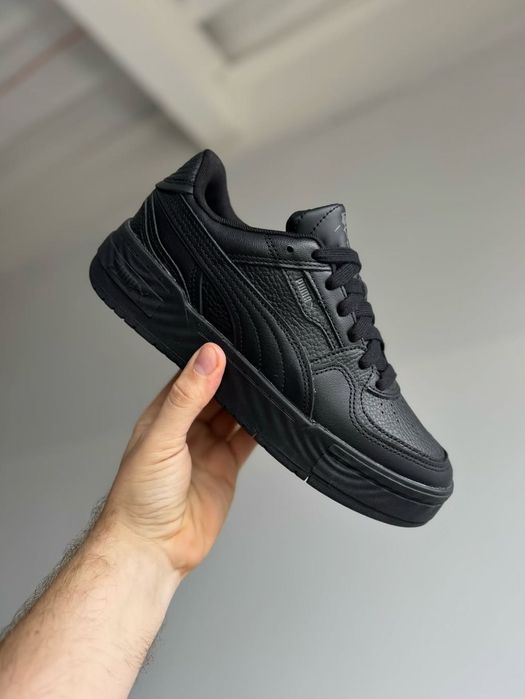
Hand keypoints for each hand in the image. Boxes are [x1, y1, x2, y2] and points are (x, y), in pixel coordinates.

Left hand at [101, 343, 255, 575]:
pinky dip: (259, 429)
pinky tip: (270, 415)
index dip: (207, 361)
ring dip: (248, 402)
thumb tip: (207, 359)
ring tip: (266, 381)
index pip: (189, 378)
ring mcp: (207, 450)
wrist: (154, 548)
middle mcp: (185, 430)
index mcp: (162, 416)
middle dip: (232, 379)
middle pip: (215, 395)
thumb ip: (187, 397)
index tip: (228, 343)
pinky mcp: (225, 469)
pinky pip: (246, 442)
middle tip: (255, 360)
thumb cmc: (140, 498)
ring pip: (233, 416)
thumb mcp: (163, 437)